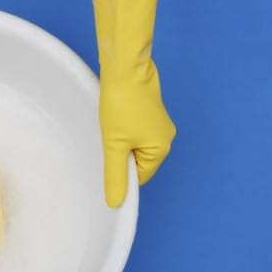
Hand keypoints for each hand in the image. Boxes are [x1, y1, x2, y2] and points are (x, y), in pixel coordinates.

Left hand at [100, 67, 175, 206]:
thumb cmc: (121, 104)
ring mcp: (158, 123)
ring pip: (134, 145)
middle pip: (137, 160)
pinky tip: (113, 118)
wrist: (126, 68)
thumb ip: (115, 176)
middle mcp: (165, 136)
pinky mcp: (148, 111)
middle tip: (107, 139)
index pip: (139, 175)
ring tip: (110, 127)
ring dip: (119, 141)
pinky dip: (121, 129)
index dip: (121, 171)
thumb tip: (116, 203)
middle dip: (120, 155)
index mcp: (161, 148)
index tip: (107, 157)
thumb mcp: (114, 145)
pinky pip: (134, 131)